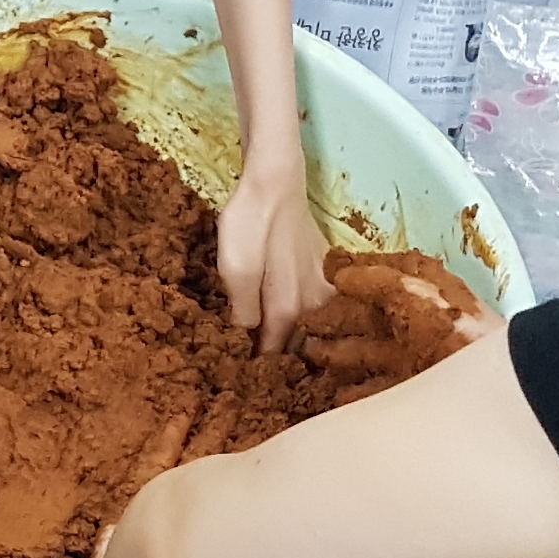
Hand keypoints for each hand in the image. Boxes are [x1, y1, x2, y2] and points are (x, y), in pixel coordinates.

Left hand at [218, 160, 335, 353]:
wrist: (275, 179)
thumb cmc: (252, 223)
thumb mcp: (236, 269)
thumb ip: (244, 311)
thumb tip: (247, 341)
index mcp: (290, 311)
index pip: (275, 356)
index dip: (258, 369)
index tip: (241, 378)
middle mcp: (314, 305)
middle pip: (297, 345)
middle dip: (280, 360)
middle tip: (252, 364)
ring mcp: (322, 287)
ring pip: (307, 326)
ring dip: (291, 339)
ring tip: (265, 344)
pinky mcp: (322, 270)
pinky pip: (311, 305)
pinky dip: (299, 315)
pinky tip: (283, 312)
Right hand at [299, 257, 484, 394]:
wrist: (496, 396)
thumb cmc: (460, 337)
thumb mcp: (417, 297)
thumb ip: (379, 281)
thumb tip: (340, 273)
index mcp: (427, 296)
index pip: (387, 277)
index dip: (357, 271)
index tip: (326, 270)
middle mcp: (422, 327)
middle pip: (372, 319)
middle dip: (337, 320)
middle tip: (302, 326)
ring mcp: (418, 364)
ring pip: (369, 354)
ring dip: (339, 355)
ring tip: (308, 358)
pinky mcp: (415, 397)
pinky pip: (377, 392)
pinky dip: (353, 394)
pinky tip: (333, 395)